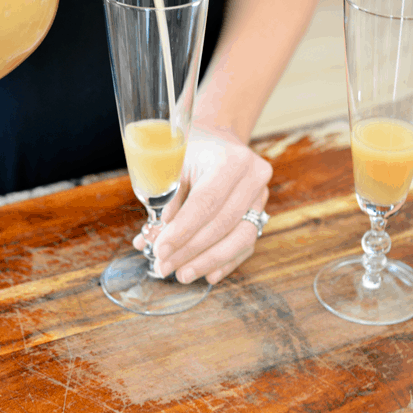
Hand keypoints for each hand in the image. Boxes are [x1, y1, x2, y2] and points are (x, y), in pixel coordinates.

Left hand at [133, 125, 272, 283]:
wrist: (219, 138)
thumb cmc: (192, 150)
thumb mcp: (174, 164)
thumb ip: (166, 200)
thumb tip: (150, 240)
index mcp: (229, 159)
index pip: (206, 202)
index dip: (183, 230)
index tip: (161, 250)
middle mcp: (252, 177)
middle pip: (222, 224)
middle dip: (190, 251)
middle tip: (164, 267)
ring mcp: (261, 196)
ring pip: (241, 238)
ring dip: (208, 261)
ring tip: (182, 274)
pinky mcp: (261, 212)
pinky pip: (247, 244)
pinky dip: (226, 262)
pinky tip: (207, 274)